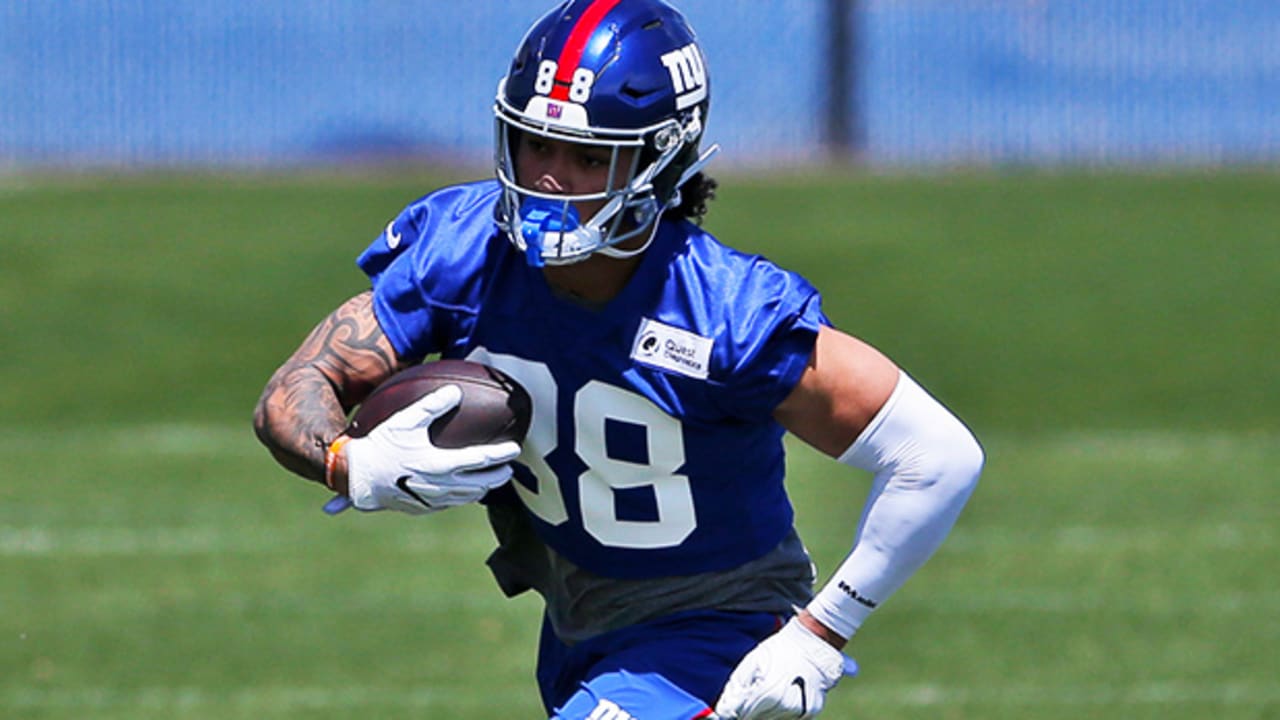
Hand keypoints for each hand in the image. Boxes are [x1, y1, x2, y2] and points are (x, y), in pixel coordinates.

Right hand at [341, 385, 520, 514]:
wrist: (355, 478)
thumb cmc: (379, 445)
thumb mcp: (405, 420)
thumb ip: (432, 405)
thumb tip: (455, 391)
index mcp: (440, 464)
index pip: (481, 460)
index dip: (501, 454)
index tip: (515, 449)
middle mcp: (441, 486)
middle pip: (482, 484)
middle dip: (499, 476)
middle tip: (508, 469)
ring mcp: (432, 500)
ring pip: (468, 497)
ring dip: (483, 488)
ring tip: (490, 480)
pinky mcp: (421, 508)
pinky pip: (449, 504)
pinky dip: (462, 497)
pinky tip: (461, 490)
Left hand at [715, 617, 855, 718]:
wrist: (813, 645)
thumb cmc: (780, 650)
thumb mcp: (752, 662)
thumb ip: (736, 688)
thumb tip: (724, 709)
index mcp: (768, 693)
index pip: (741, 714)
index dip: (733, 710)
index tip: (731, 707)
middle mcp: (784, 706)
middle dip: (748, 711)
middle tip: (752, 695)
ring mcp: (799, 712)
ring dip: (764, 713)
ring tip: (768, 693)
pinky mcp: (809, 713)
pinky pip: (788, 719)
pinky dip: (780, 712)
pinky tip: (781, 698)